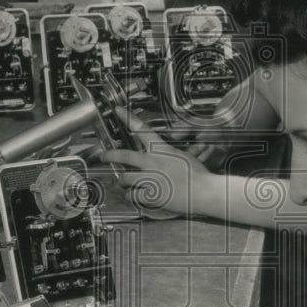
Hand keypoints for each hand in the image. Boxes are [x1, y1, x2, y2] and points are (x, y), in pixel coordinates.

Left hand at [99, 108, 213, 215]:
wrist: (203, 191)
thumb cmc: (198, 175)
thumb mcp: (184, 156)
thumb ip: (170, 154)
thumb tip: (166, 153)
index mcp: (162, 150)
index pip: (142, 129)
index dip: (127, 118)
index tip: (118, 110)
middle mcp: (153, 162)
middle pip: (124, 155)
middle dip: (109, 155)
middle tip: (103, 155)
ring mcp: (150, 179)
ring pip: (124, 178)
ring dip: (121, 180)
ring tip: (121, 181)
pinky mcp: (151, 195)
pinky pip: (132, 195)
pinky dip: (131, 195)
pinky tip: (132, 194)